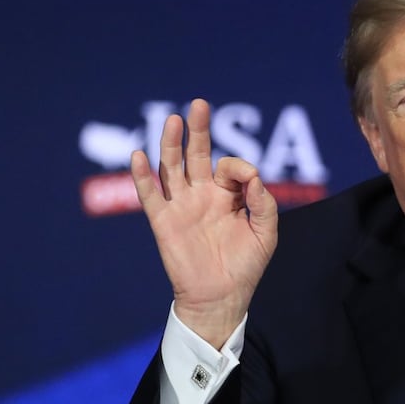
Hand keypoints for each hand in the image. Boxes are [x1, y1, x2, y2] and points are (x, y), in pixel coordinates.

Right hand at [130, 98, 277, 348]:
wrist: (222, 298)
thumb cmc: (245, 267)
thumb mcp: (266, 233)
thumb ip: (263, 202)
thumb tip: (252, 175)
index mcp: (226, 196)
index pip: (229, 167)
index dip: (239, 167)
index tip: (248, 182)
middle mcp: (201, 195)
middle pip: (196, 154)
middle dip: (199, 130)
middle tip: (200, 105)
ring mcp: (181, 207)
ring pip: (172, 168)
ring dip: (171, 144)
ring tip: (174, 121)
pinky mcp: (164, 223)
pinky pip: (150, 196)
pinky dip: (142, 176)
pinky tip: (139, 155)